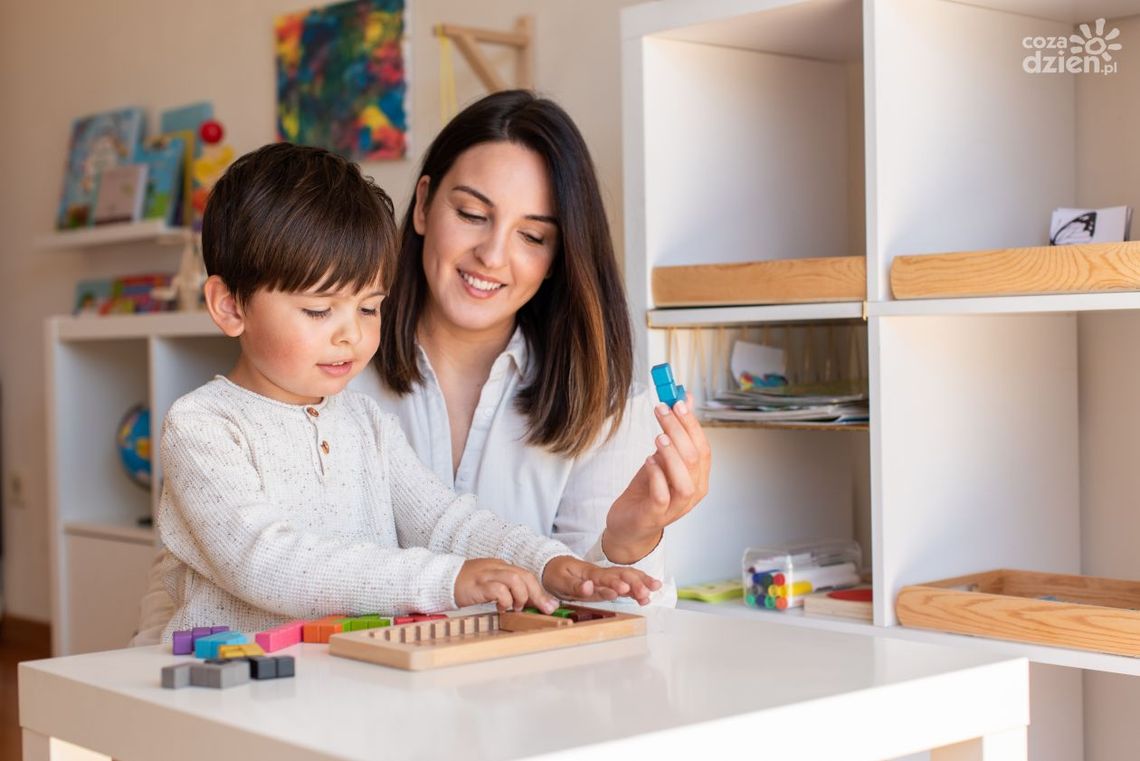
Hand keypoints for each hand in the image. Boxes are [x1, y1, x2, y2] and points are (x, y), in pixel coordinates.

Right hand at [454, 558, 557, 612]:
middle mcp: (496, 567)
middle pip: (524, 575)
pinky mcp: (477, 584)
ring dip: (521, 596)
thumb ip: (507, 590)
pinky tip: (502, 608)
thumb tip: (526, 604)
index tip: (549, 605)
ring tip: (517, 607)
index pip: (526, 575)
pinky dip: (505, 600)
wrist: (442, 580)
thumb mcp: (490, 585)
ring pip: (514, 579)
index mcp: (501, 566)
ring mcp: (486, 574)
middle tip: (545, 609)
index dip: (539, 591)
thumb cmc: (466, 586)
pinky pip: (498, 589)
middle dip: (538, 594)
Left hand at [541, 556, 661, 605]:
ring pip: (627, 576)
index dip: (614, 583)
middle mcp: (601, 573)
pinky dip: (638, 585)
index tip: (624, 588)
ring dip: (641, 582)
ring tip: (655, 589)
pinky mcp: (608, 583)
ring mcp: (606, 577)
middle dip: (635, 583)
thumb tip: (589, 587)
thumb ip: (575, 585)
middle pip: (621, 574)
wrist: (554, 565)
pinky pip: (626, 582)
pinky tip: (649, 591)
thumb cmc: (556, 573)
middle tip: (646, 593)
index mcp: (589, 572)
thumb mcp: (559, 581)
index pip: (604, 577)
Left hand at [603, 393, 710, 563]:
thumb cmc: (648, 489)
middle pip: (694, 459)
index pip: (703, 447)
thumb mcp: (662, 457)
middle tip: (661, 411)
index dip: (691, 424)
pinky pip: (662, 496)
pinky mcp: (656, 515)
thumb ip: (674, 432)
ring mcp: (677, 507)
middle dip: (678, 430)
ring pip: (684, 481)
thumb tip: (684, 398)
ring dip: (672, 455)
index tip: (677, 402)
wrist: (630, 523)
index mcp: (699, 477)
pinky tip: (648, 460)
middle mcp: (693, 493)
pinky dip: (656, 476)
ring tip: (657, 437)